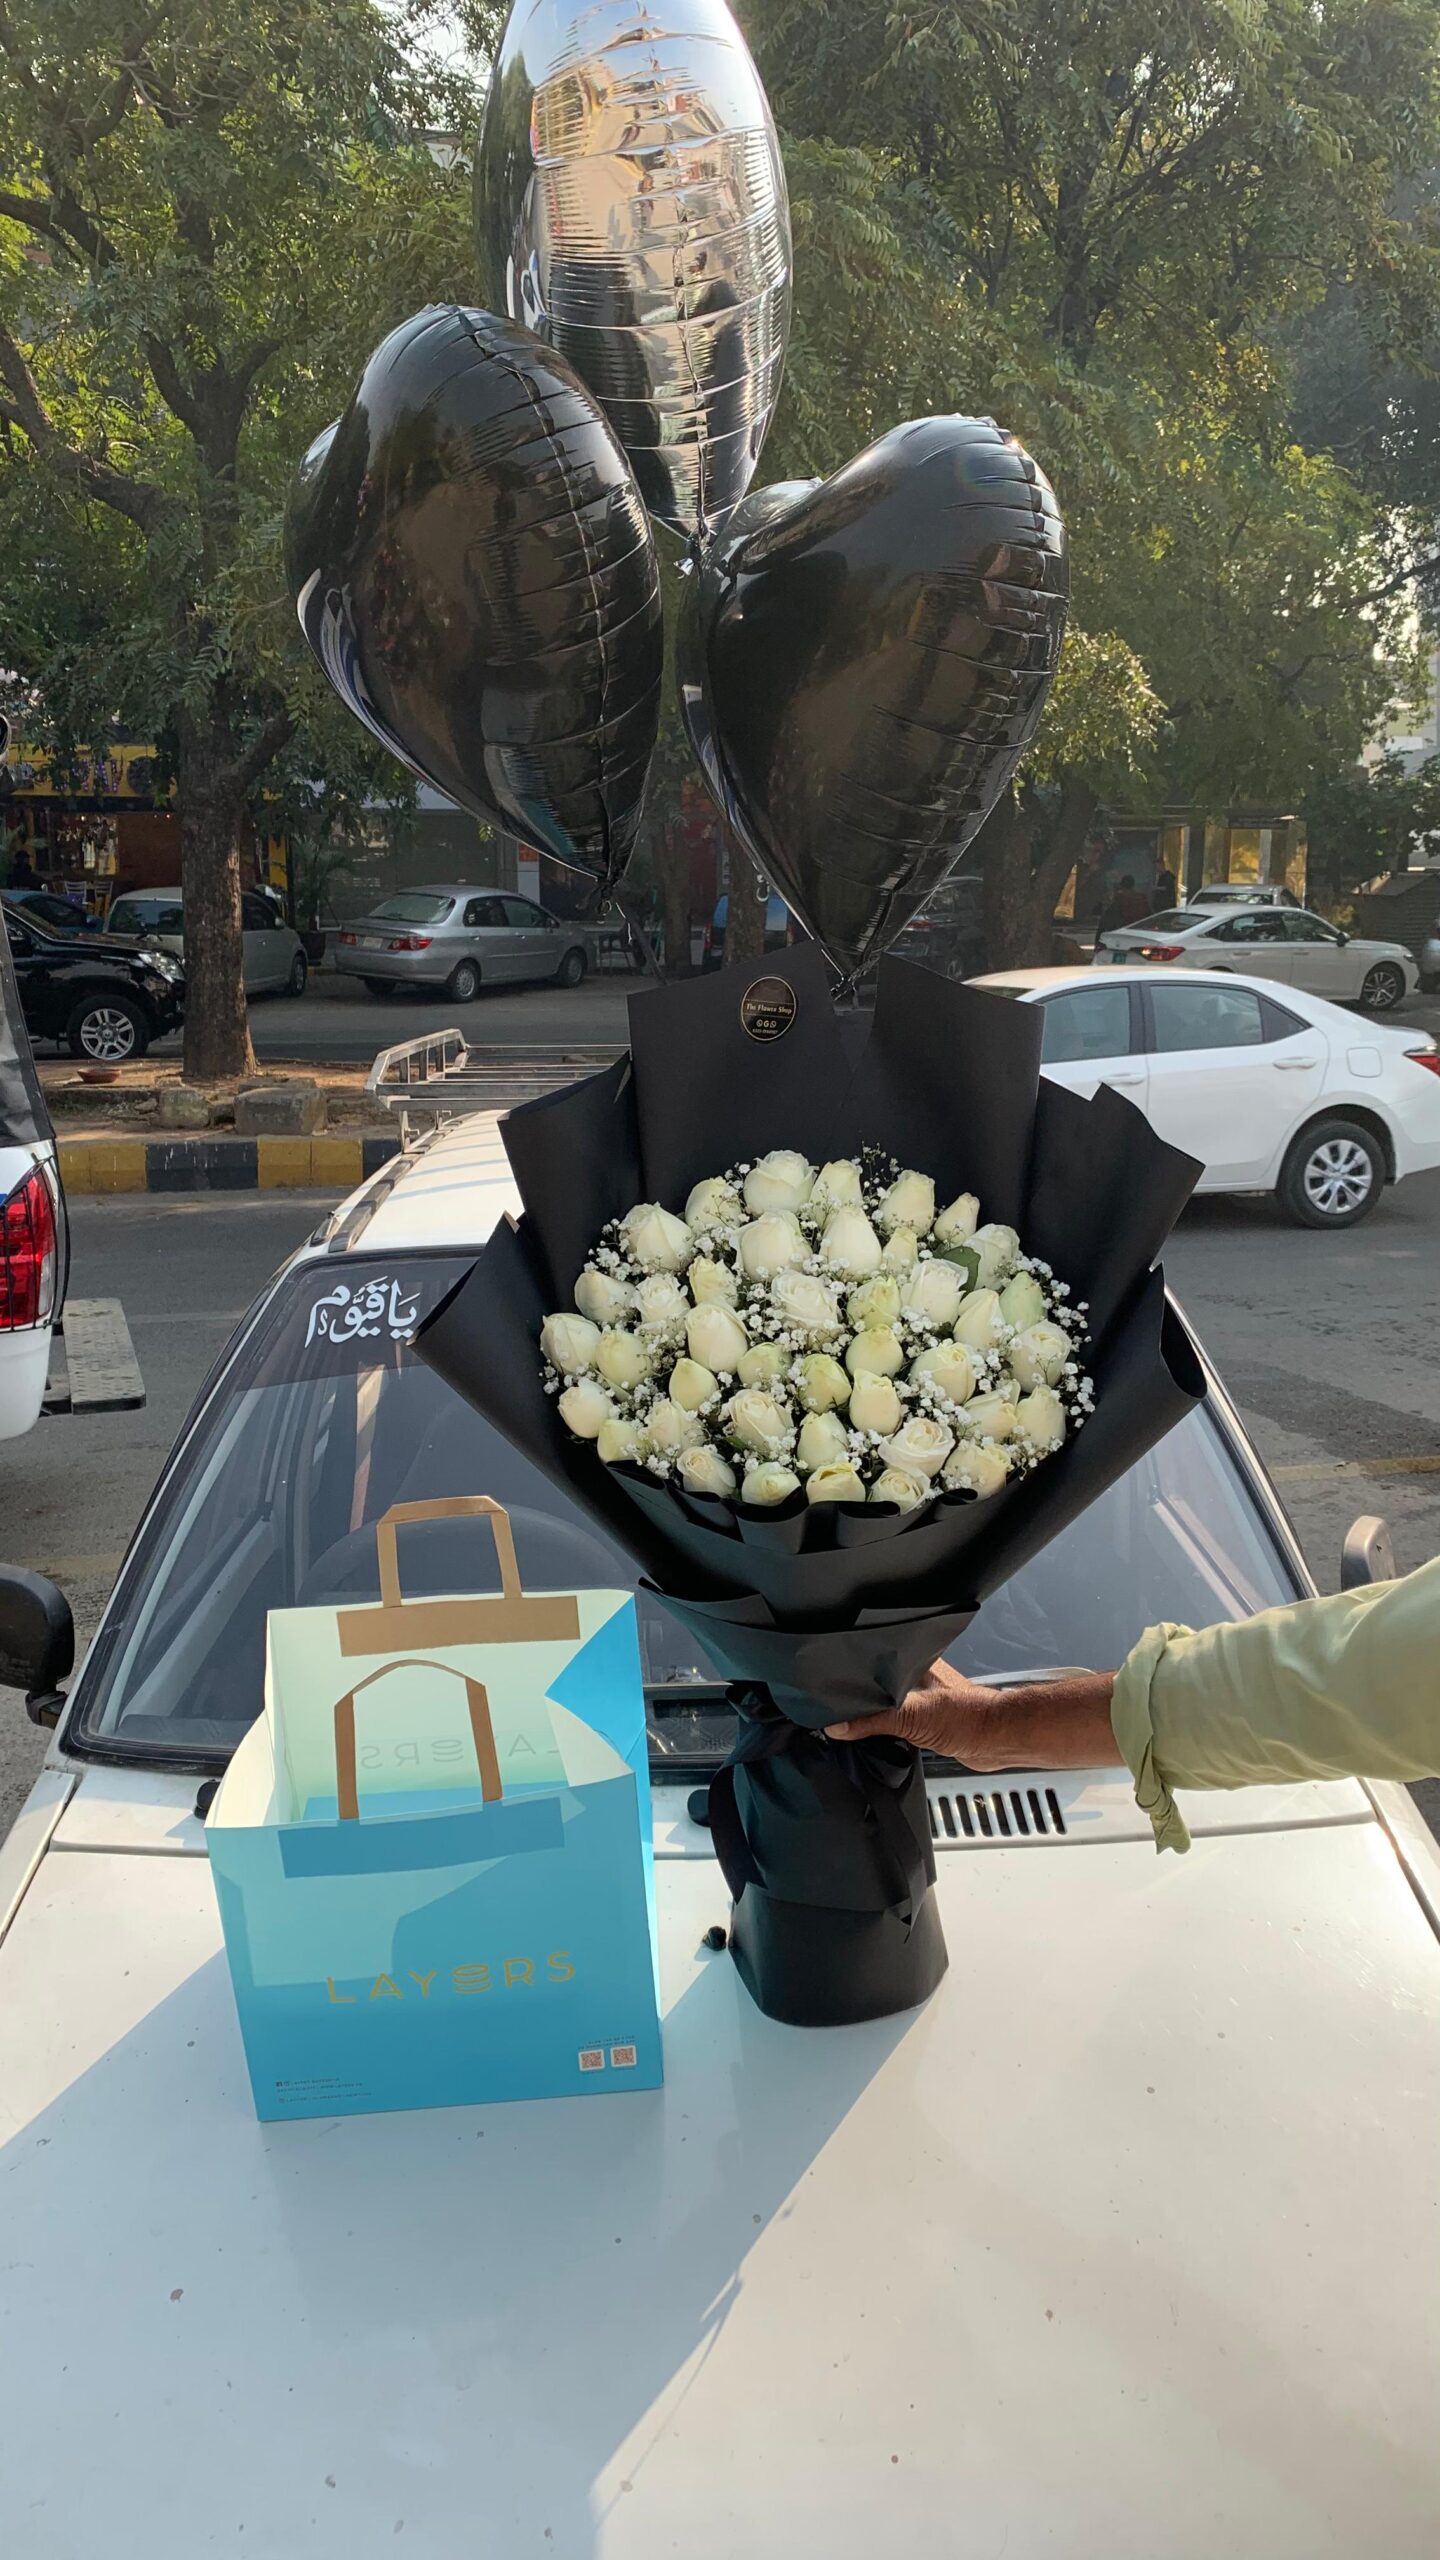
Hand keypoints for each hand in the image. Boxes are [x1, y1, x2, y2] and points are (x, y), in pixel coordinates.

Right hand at [827, 1659, 1120, 1773]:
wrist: (997, 1741)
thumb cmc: (966, 1716)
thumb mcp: (912, 1715)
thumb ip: (873, 1719)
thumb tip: (834, 1725)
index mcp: (910, 1660)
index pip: (869, 1656)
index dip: (845, 1664)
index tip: (818, 1673)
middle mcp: (913, 1675)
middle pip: (871, 1680)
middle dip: (850, 1690)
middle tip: (821, 1700)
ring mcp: (917, 1698)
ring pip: (880, 1700)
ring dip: (864, 1711)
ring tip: (836, 1717)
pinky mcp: (922, 1721)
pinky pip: (890, 1720)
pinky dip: (876, 1727)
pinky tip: (863, 1734)